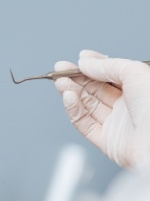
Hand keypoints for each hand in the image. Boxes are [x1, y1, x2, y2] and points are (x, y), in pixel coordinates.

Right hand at [54, 50, 149, 168]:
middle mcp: (128, 106)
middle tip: (60, 70)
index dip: (94, 66)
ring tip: (60, 82)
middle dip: (77, 78)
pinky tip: (68, 97)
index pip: (111, 75)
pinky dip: (74, 110)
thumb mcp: (135, 73)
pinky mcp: (107, 141)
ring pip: (88, 105)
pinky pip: (85, 124)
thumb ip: (107, 66)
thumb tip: (86, 62)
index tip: (80, 59)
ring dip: (72, 92)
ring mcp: (117, 124)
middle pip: (96, 90)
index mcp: (139, 89)